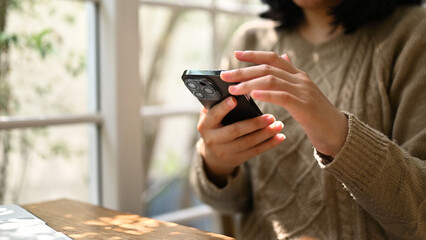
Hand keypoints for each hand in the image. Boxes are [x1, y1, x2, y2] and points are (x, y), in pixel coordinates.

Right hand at [197, 96, 284, 185]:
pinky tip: (280, 136)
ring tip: (279, 124)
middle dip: (254, 123)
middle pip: (235, 131)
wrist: (214, 156)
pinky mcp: (238, 158)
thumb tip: (232, 86)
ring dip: (266, 133)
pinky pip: (256, 151)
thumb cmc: (215, 127)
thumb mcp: (210, 117)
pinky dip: (270, 144)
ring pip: (249, 142)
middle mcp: (214, 139)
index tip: (234, 99)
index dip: (223, 108)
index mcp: (205, 125)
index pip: (214, 115)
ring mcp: (226, 151)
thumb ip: (216, 104)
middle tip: (270, 116)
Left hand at [221, 51, 347, 156]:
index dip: (254, 54)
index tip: (236, 54)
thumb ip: (291, 75)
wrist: (336, 131)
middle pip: (268, 68)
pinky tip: (253, 95)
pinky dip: (266, 94)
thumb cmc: (316, 114)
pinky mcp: (304, 106)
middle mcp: (300, 79)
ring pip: (271, 80)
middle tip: (225, 75)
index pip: (274, 58)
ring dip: (249, 83)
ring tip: (233, 88)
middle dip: (243, 71)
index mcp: (298, 75)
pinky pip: (282, 96)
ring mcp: (303, 91)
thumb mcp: (303, 91)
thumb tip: (283, 56)